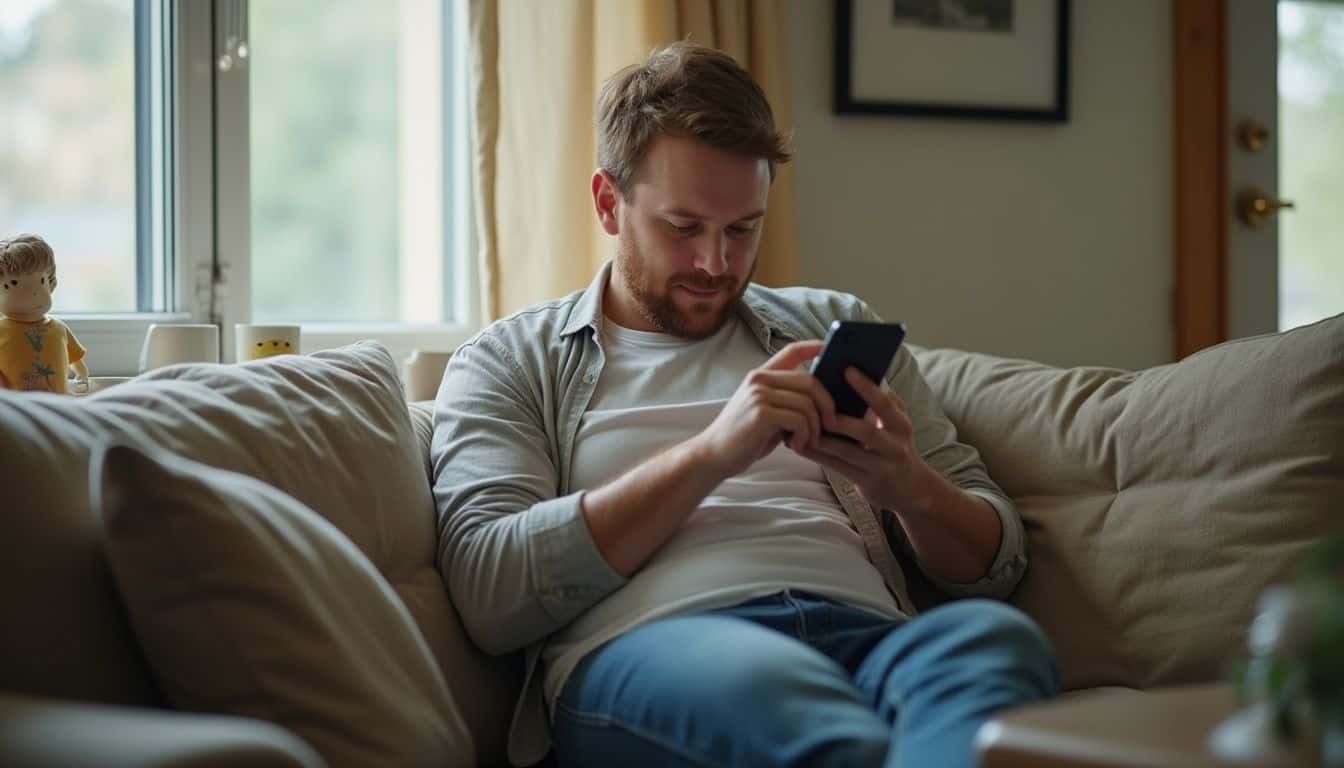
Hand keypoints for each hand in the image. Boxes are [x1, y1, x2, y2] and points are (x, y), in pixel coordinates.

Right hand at [691, 341, 836, 477]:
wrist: (713, 455)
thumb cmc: (743, 437)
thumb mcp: (765, 411)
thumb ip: (786, 400)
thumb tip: (821, 400)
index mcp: (760, 376)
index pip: (791, 351)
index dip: (813, 346)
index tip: (829, 347)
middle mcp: (759, 380)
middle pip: (810, 382)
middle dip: (827, 405)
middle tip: (830, 425)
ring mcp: (759, 395)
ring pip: (807, 404)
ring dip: (815, 427)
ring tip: (807, 441)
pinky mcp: (761, 413)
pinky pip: (799, 420)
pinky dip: (804, 436)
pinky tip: (796, 446)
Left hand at [795, 367, 929, 512]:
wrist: (911, 489)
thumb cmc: (895, 447)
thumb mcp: (898, 424)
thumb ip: (884, 402)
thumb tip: (860, 375)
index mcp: (901, 425)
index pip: (884, 403)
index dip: (867, 387)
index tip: (847, 370)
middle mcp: (895, 446)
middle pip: (866, 430)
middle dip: (839, 419)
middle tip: (814, 406)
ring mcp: (882, 466)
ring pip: (847, 451)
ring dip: (822, 439)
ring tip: (800, 427)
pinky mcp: (868, 483)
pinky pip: (839, 467)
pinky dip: (819, 456)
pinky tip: (802, 446)